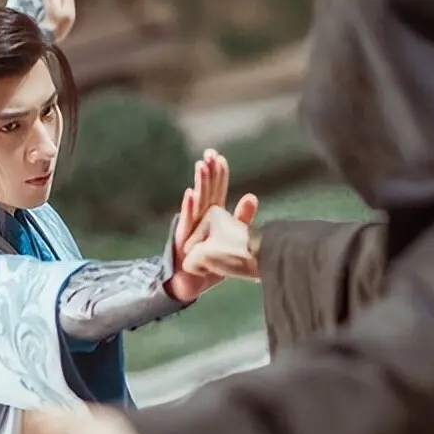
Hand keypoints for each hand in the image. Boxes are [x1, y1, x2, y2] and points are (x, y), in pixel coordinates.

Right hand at [167, 150, 258, 301]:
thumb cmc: (209, 260)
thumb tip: (252, 196)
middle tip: (209, 152)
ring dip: (200, 183)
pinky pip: (187, 221)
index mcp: (211, 215)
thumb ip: (241, 218)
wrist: (190, 281)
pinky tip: (191, 193)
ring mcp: (189, 227)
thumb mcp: (230, 237)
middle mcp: (199, 218)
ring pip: (197, 202)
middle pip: (206, 191)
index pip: (216, 190)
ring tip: (201, 166)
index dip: (219, 175)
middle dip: (207, 172)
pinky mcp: (182, 239)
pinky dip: (189, 207)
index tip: (220, 157)